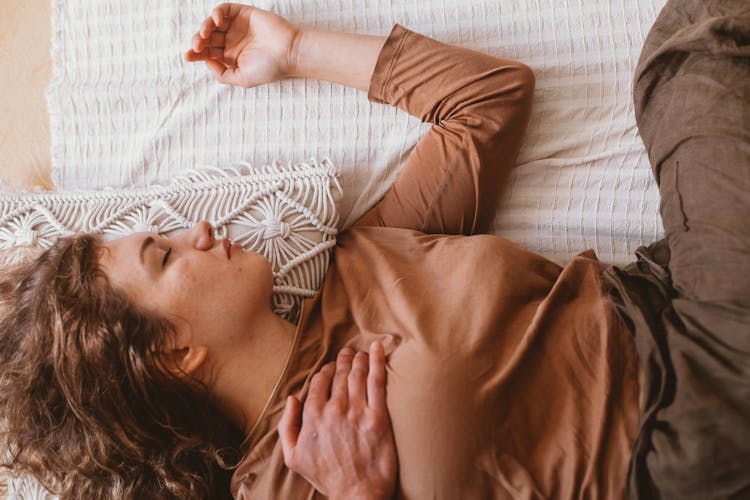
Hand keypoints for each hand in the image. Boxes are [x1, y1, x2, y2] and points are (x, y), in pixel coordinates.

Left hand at [184, 3, 299, 87]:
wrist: (288, 52)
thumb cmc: (269, 68)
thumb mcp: (242, 79)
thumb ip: (222, 75)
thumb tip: (207, 62)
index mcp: (230, 57)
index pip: (207, 53)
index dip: (195, 54)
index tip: (187, 56)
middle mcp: (232, 41)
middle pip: (207, 38)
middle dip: (198, 41)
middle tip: (197, 46)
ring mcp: (237, 26)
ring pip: (212, 23)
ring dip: (204, 27)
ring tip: (205, 34)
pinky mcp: (243, 13)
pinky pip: (224, 10)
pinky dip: (216, 12)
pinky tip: (216, 20)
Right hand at [278, 342, 396, 499]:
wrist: (358, 494)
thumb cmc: (327, 477)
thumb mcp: (294, 457)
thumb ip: (288, 426)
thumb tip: (291, 399)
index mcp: (313, 416)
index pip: (319, 383)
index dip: (325, 372)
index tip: (331, 368)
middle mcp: (334, 409)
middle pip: (339, 376)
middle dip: (343, 361)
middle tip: (348, 354)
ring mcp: (357, 412)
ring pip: (357, 375)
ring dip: (358, 360)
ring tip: (361, 354)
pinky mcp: (378, 417)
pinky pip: (377, 381)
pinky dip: (378, 361)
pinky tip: (379, 348)